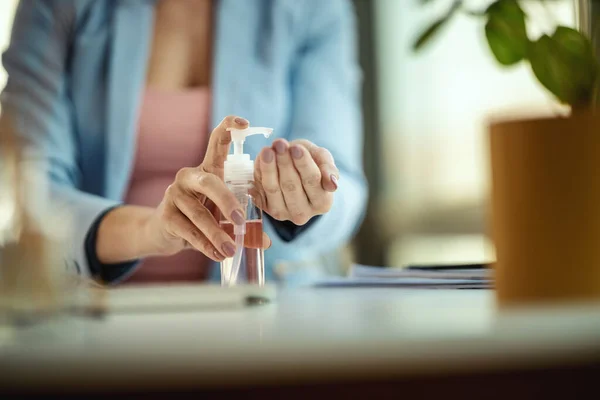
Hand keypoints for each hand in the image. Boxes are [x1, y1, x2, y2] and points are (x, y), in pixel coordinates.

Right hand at [144, 116, 270, 260]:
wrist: (166, 234)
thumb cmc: (202, 218)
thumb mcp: (224, 217)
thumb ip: (245, 225)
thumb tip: (266, 241)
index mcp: (209, 170)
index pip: (217, 142)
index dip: (229, 128)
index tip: (245, 123)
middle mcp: (190, 176)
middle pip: (210, 182)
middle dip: (227, 202)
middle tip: (241, 221)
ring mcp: (175, 193)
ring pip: (200, 213)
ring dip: (218, 234)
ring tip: (231, 250)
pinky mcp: (166, 213)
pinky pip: (189, 231)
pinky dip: (206, 245)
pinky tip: (217, 255)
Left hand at [255, 139, 338, 224]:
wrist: (294, 170)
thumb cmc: (312, 163)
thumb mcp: (323, 159)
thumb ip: (329, 168)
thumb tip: (332, 184)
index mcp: (322, 203)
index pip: (312, 180)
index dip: (303, 164)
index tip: (296, 148)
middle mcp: (303, 213)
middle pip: (291, 186)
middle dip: (284, 163)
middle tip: (279, 144)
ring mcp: (283, 214)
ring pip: (273, 189)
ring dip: (269, 168)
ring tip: (267, 150)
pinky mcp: (265, 210)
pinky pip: (259, 191)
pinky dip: (258, 175)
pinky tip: (260, 160)